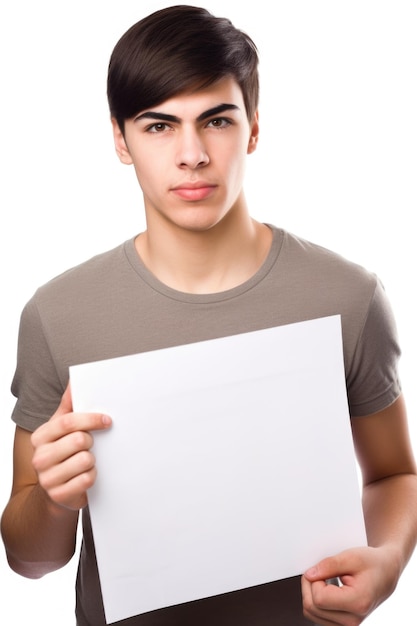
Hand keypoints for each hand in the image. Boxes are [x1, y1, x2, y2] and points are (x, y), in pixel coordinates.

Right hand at [31, 384, 111, 510]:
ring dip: (92, 460)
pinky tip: (86, 475)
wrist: (54, 491)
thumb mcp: (61, 429)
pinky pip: (87, 479)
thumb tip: (74, 382)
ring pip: (86, 460)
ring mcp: (47, 478)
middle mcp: (39, 457)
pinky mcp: (59, 495)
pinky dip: (92, 476)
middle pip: (79, 440)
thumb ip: (68, 406)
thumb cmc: (62, 453)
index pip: (68, 422)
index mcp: (40, 437)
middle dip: (91, 441)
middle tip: (91, 445)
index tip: (107, 420)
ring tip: (86, 461)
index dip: (91, 419)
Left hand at [301, 546, 398, 625]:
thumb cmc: (372, 564)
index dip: (314, 580)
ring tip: (325, 581)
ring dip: (312, 594)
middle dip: (309, 586)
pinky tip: (327, 591)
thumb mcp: (351, 556)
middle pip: (312, 608)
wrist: (385, 573)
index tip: (321, 569)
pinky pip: (317, 616)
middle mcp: (353, 620)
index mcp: (358, 603)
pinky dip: (317, 602)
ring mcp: (348, 625)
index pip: (319, 598)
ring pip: (312, 614)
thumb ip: (329, 565)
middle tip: (319, 572)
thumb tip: (309, 575)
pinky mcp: (342, 624)